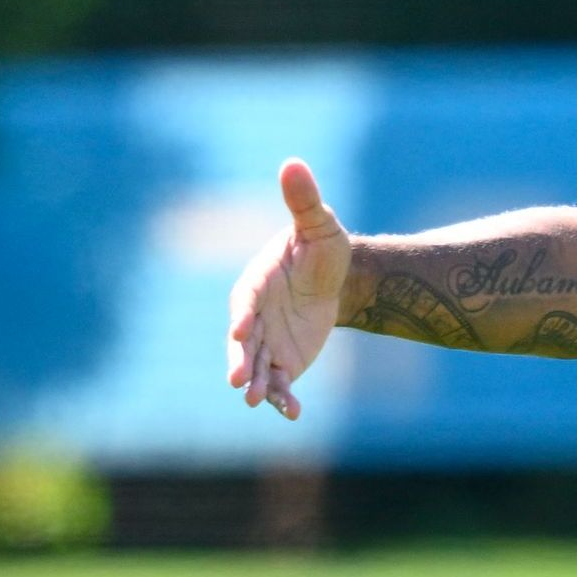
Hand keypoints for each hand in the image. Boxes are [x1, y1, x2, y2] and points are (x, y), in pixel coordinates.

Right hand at [222, 158, 353, 419]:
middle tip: (238, 381)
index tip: (241, 330)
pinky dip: (284, 399)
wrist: (337, 280)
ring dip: (256, 385)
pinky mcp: (283, 362)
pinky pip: (280, 383)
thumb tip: (293, 163)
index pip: (244, 302)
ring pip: (256, 367)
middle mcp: (255, 316)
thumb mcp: (318, 224)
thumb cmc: (321, 247)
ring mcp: (266, 342)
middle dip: (240, 360)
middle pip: (242, 342)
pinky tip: (294, 414)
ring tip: (255, 402)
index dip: (242, 317)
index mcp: (256, 283)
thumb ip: (303, 201)